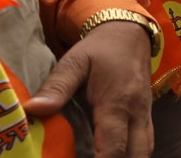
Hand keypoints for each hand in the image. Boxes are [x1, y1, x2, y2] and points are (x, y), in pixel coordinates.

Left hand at [23, 21, 151, 157]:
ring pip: (145, 150)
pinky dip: (133, 154)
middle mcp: (136, 112)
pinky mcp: (146, 115)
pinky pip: (146, 142)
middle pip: (136, 153)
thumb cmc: (99, 51)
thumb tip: (34, 109)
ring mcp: (145, 114)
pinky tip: (117, 156)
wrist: (128, 35)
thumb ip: (57, 87)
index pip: (115, 144)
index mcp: (117, 102)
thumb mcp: (74, 62)